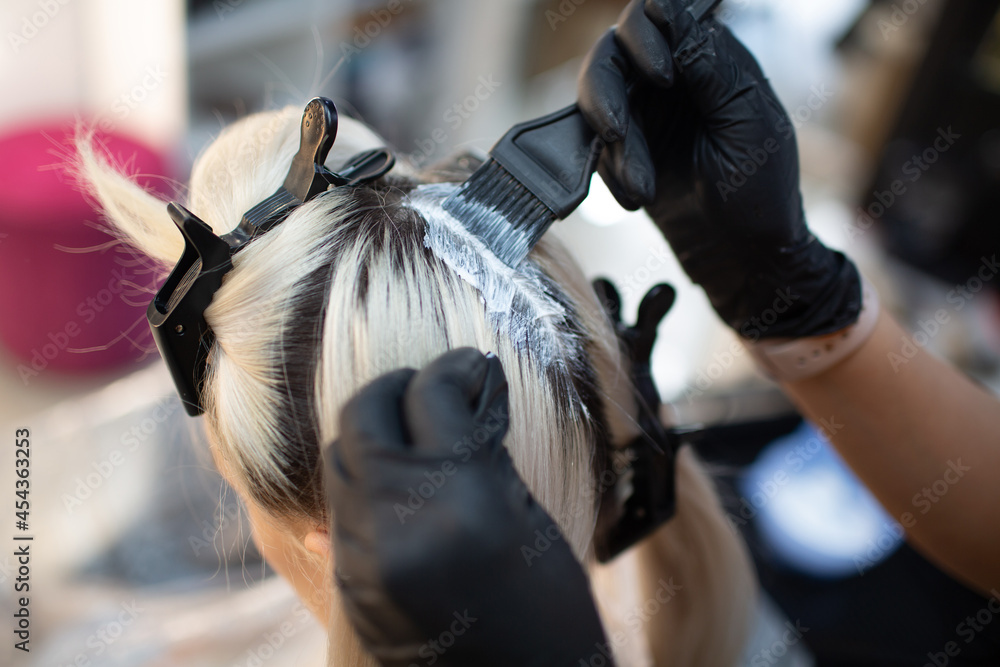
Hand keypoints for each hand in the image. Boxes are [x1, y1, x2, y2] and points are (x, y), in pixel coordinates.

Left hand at [324, 348, 609, 666]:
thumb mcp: (532, 523)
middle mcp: (399, 525)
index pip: (432, 395)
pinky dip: (368, 481)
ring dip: (376, 433)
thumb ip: (486, 453)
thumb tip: (469, 397)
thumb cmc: (551, 618)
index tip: (471, 366)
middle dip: (396, 388)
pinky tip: (403, 483)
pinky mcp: (348, 582)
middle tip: (431, 391)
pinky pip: (339, 507)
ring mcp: (363, 557)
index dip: (455, 367)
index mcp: (463, 504)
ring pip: (340, 457)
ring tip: (416, 437)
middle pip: (362, 414)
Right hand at [578, 0, 860, 338]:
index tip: (661, 75)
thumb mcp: (745, 125)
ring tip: (641, 189)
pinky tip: (636, 198)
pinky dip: (610, 174)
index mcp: (710, 58)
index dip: (646, 35)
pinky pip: (596, 149)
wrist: (743, 259)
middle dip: (608, 97)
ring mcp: (644, 117)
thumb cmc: (761, 192)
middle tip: (617, 133)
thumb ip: (708, 67)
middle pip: (612, 56)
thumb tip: (668, 9)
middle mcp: (671, 79)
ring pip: (597, 104)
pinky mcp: (624, 154)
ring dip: (613, 148)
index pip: (659, 17)